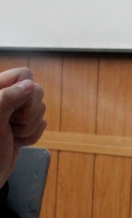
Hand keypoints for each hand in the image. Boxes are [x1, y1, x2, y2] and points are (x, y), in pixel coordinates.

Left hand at [0, 68, 46, 185]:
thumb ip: (7, 98)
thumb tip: (30, 85)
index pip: (24, 75)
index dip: (25, 92)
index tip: (13, 110)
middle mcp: (4, 99)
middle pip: (36, 92)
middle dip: (29, 113)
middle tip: (10, 125)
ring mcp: (13, 113)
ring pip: (40, 109)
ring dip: (29, 127)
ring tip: (10, 136)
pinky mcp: (21, 127)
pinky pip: (41, 124)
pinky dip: (31, 136)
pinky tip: (16, 142)